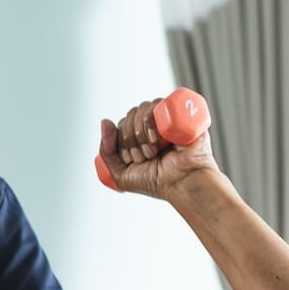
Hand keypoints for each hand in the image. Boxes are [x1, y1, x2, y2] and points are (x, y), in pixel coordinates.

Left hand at [98, 98, 218, 199]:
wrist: (183, 185)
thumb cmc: (157, 182)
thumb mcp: (121, 173)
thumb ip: (107, 151)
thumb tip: (104, 121)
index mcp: (140, 135)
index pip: (122, 124)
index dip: (121, 141)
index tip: (131, 160)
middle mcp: (153, 124)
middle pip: (130, 115)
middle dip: (130, 140)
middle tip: (143, 158)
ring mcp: (167, 118)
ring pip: (141, 109)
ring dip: (140, 134)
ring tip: (152, 152)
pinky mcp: (182, 114)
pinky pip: (158, 104)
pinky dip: (150, 120)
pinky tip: (155, 137)